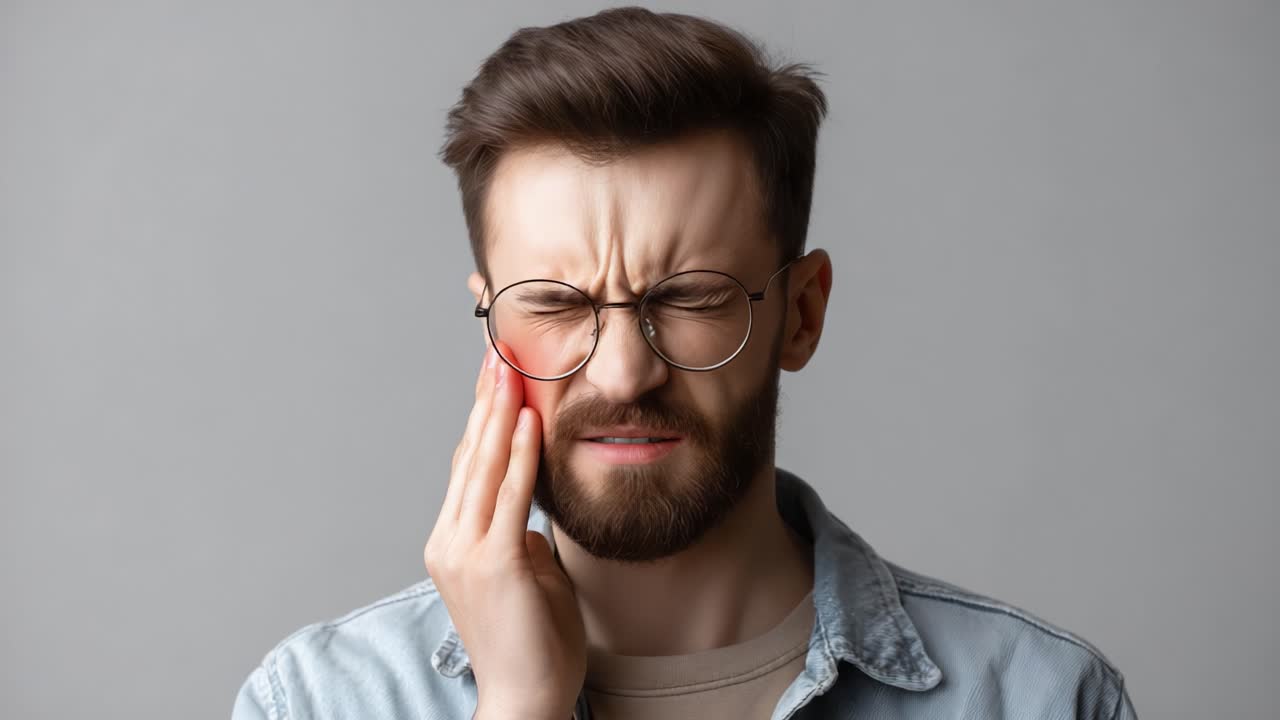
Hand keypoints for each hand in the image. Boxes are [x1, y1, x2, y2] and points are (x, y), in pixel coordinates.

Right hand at [424, 342, 586, 719]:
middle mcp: (449, 542)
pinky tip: (526, 421)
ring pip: (481, 468)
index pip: (465, 469)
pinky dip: (517, 455)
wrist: (526, 698)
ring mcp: (465, 552)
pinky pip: (508, 496)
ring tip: (510, 369)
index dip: (480, 421)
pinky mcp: (493, 563)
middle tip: (499, 353)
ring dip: (498, 414)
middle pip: (466, 457)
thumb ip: (520, 538)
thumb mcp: (525, 575)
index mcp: (452, 543)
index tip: (496, 380)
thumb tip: (530, 513)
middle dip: (486, 402)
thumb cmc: (533, 642)